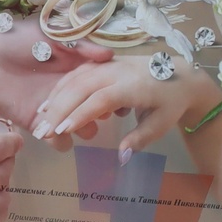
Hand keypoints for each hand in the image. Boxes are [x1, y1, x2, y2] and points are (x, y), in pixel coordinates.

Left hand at [0, 32, 111, 142]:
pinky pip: (54, 139)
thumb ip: (80, 46)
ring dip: (79, 132)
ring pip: (78, 129)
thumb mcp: (52, 36)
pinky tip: (53, 135)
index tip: (111, 100)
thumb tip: (109, 55)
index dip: (108, 95)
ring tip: (70, 128)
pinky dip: (58, 142)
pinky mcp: (35, 123)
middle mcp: (70, 93)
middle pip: (94, 112)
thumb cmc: (18, 40)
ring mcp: (53, 110)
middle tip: (93, 117)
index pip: (101, 88)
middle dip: (96, 117)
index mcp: (78, 72)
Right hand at [32, 58, 221, 152]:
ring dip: (55, 97)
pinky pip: (77, 73)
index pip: (101, 99)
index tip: (62, 130)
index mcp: (132, 86)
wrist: (182, 74)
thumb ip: (140, 139)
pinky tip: (49, 104)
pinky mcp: (102, 63)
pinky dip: (61, 88)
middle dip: (59, 109)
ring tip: (40, 120)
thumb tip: (121, 157)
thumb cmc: (172, 101)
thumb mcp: (162, 123)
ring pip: (75, 78)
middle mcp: (117, 71)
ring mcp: (108, 65)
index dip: (80, 114)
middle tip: (43, 132)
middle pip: (81, 87)